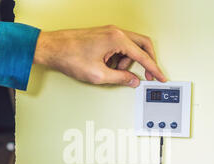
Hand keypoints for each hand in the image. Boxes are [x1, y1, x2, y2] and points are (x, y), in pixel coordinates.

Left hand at [33, 25, 166, 87]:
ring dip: (127, 62)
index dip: (154, 69)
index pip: (143, 56)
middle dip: (147, 62)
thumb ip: (120, 78)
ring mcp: (109, 32)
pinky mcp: (103, 36)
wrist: (52, 48)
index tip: (161, 77)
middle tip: (148, 75)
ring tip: (111, 71)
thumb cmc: (70, 56)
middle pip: (142, 45)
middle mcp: (115, 32)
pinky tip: (106, 66)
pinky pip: (119, 47)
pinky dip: (118, 58)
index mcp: (117, 39)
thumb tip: (133, 80)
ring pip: (130, 47)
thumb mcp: (99, 75)